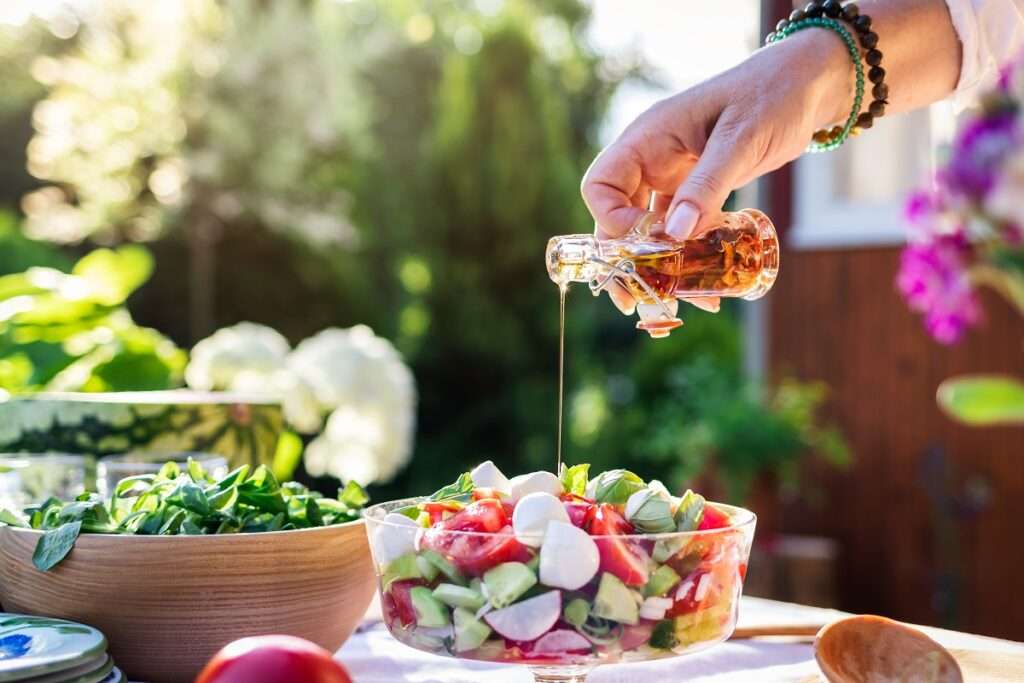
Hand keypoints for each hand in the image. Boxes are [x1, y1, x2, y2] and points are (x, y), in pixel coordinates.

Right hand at [582, 28, 853, 315]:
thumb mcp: (739, 140)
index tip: (645, 243)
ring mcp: (672, 176)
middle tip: (633, 300)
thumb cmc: (771, 96)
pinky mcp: (696, 190)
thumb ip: (707, 185)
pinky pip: (680, 230)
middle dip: (625, 259)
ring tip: (671, 303)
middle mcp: (652, 160)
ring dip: (658, 266)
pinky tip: (705, 287)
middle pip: (617, 217)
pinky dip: (688, 258)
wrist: (807, 87)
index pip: (602, 186)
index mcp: (647, 139)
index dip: (612, 220)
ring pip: (649, 230)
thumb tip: (676, 234)